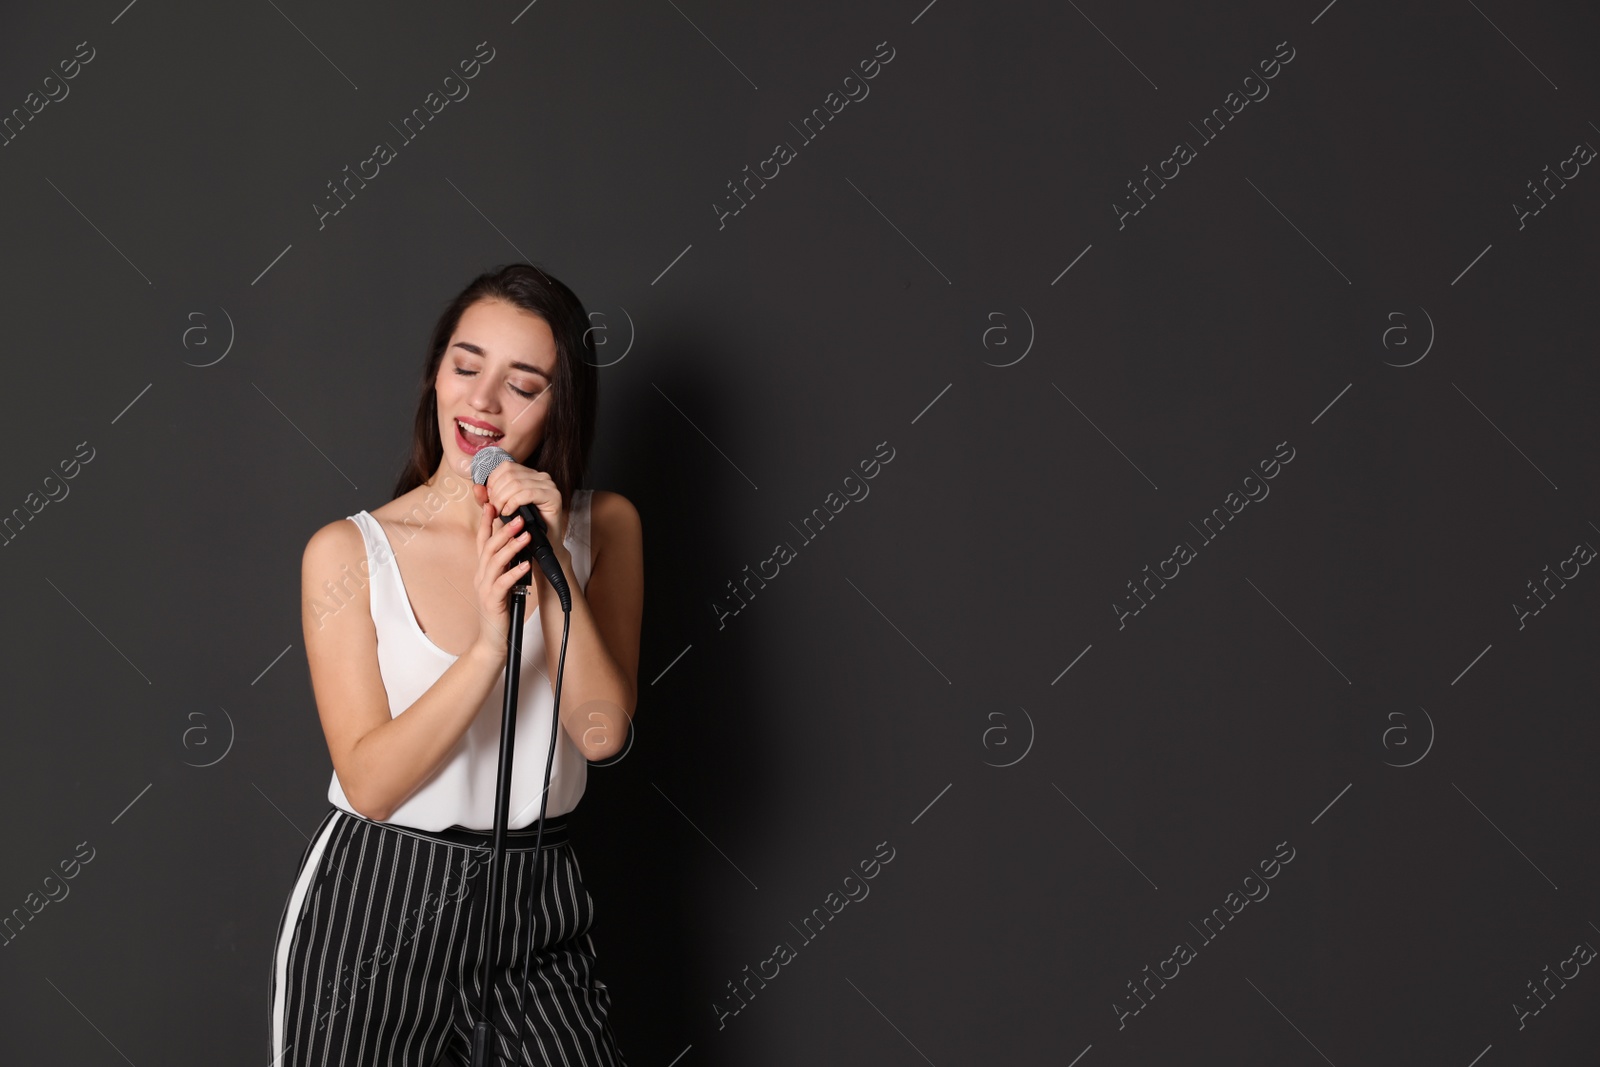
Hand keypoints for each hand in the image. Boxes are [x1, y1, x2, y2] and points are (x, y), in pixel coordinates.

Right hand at [469, 500, 531, 659]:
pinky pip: (502, 584)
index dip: (486, 523)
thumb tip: (519, 547)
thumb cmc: (501, 612)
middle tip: (518, 516)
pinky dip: (514, 572)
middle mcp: (481, 577)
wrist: (493, 641)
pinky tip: (525, 564)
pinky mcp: (492, 601)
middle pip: (488, 547)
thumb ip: (506, 567)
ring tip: (525, 535)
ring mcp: (484, 589)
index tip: (492, 504)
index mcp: (483, 571)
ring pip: (494, 562)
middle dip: (503, 530)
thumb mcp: (503, 584)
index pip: (482, 542)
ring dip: (510, 546)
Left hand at [474, 460, 565, 549]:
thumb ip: (487, 498)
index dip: (493, 481)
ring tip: (499, 513)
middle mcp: (541, 476)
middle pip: (510, 474)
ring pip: (516, 484)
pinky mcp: (553, 496)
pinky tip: (508, 513)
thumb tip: (477, 486)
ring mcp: (548, 485)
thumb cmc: (521, 527)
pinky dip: (513, 503)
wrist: (539, 545)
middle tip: (493, 510)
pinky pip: (527, 494)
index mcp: (529, 474)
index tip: (490, 499)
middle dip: (496, 493)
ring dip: (502, 499)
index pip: (506, 466)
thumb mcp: (499, 509)